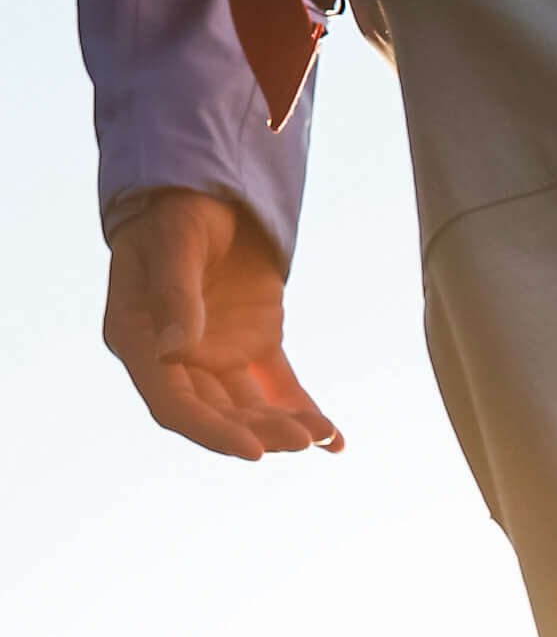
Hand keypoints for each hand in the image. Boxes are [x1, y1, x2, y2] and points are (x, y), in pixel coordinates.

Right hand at [102, 190, 343, 462]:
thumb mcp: (175, 244)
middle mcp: (174, 359)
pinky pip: (279, 385)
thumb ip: (175, 296)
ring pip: (250, 405)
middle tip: (301, 440)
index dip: (211, 432)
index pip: (172, 404)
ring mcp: (215, 354)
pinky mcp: (252, 344)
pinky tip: (336, 441)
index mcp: (139, 340)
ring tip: (322, 434)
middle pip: (216, 412)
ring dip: (284, 424)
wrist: (206, 186)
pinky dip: (305, 410)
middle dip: (258, 431)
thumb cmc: (177, 209)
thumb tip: (174, 355)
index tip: (253, 451)